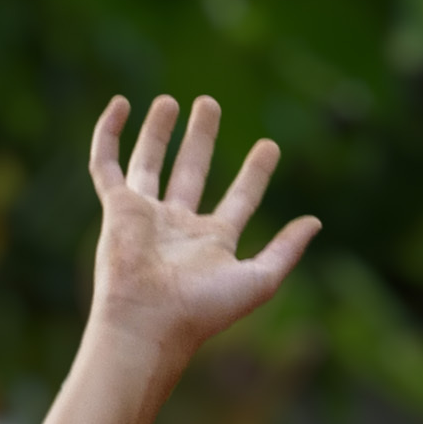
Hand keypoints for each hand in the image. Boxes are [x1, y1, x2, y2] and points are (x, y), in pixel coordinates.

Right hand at [86, 94, 317, 380]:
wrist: (149, 323)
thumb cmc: (202, 309)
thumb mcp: (259, 280)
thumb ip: (286, 250)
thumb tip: (316, 221)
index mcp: (213, 242)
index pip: (240, 198)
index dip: (255, 173)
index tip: (270, 145)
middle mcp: (179, 226)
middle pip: (192, 171)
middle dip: (201, 138)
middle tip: (208, 103)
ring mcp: (145, 216)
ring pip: (150, 163)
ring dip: (158, 132)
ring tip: (169, 101)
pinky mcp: (117, 209)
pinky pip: (106, 166)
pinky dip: (108, 135)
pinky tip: (119, 105)